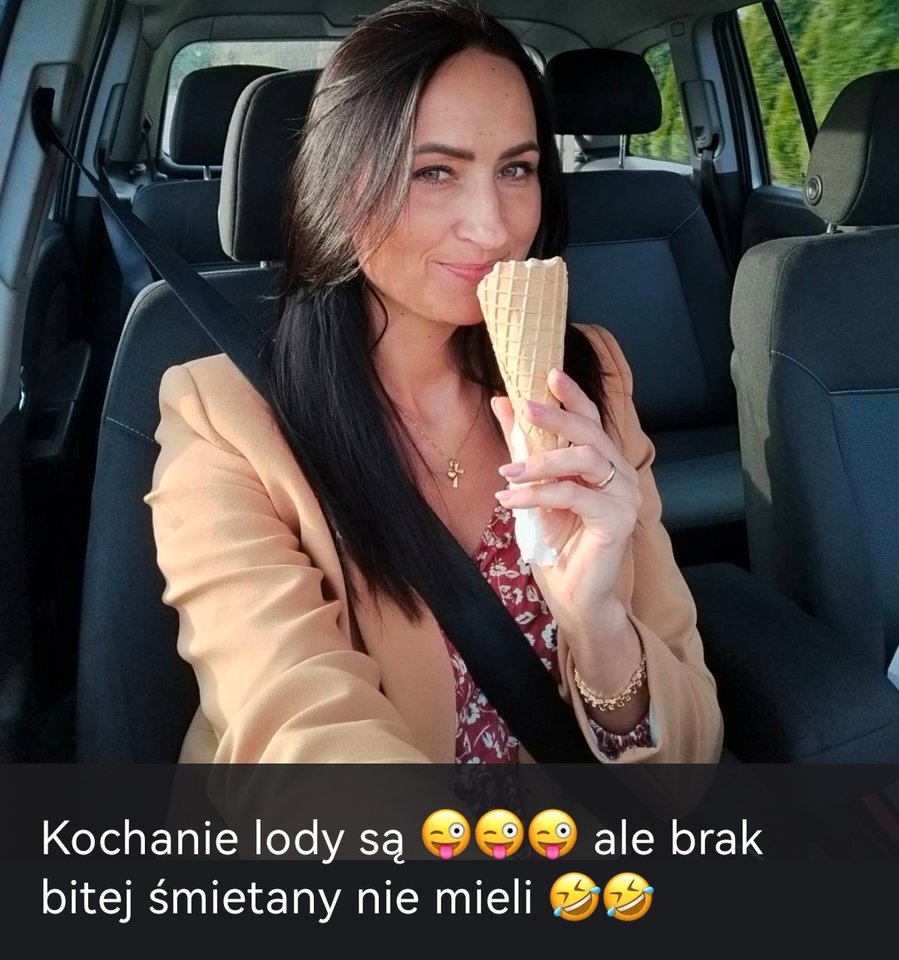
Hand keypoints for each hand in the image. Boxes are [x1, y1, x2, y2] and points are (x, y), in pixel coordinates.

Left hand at [490, 367, 642, 641]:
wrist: (572, 593)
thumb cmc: (556, 540)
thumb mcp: (532, 485)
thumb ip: (522, 444)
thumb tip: (502, 400)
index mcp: (603, 464)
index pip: (592, 420)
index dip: (574, 395)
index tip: (550, 373)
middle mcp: (620, 476)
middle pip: (591, 433)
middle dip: (557, 417)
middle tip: (524, 406)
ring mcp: (624, 497)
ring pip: (586, 460)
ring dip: (542, 460)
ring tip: (506, 471)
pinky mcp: (617, 520)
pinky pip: (575, 495)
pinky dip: (539, 494)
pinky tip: (510, 499)